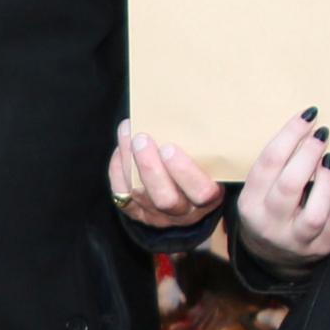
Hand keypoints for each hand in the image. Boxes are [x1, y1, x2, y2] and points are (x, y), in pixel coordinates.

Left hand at [107, 122, 225, 228]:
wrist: (186, 196)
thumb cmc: (201, 170)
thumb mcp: (211, 164)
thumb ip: (205, 150)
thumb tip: (188, 114)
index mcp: (208, 199)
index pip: (201, 192)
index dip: (184, 171)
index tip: (169, 147)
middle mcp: (183, 212)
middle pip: (164, 198)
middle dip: (150, 167)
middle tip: (141, 138)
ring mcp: (158, 216)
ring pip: (139, 193)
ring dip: (129, 160)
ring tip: (127, 132)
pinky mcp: (137, 214)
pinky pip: (121, 195)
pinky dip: (117, 170)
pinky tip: (121, 148)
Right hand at [227, 108, 329, 272]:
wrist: (274, 257)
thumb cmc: (268, 212)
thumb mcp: (257, 193)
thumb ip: (273, 167)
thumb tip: (303, 127)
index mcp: (249, 205)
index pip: (268, 164)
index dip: (289, 135)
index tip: (306, 117)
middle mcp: (270, 224)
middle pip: (289, 185)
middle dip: (309, 153)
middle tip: (321, 133)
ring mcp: (297, 239)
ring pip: (316, 210)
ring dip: (327, 177)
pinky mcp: (322, 246)